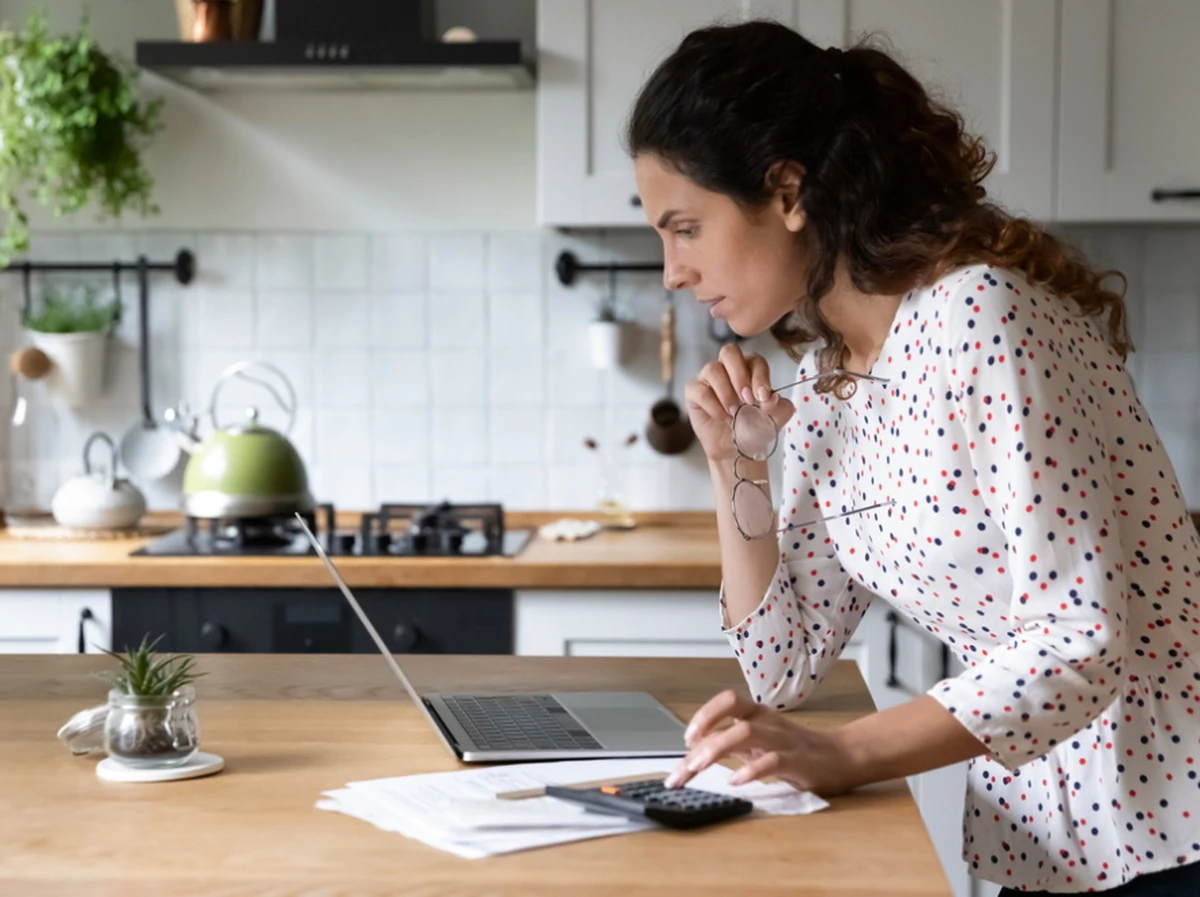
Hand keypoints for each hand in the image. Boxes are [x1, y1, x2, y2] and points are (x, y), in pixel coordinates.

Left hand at [664, 690, 858, 796]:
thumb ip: (731, 743)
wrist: (841, 757)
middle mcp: (768, 722)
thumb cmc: (794, 750)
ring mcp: (782, 740)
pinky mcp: (797, 761)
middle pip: (732, 719)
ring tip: (698, 767)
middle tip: (683, 767)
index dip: (704, 715)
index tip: (686, 739)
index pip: (727, 701)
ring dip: (718, 749)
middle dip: (702, 741)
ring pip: (747, 733)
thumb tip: (694, 752)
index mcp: (757, 714)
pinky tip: (736, 781)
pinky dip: (752, 770)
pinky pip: (772, 761)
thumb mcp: (759, 742)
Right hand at [684, 344, 794, 463]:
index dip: (760, 376)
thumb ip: (779, 405)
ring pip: (713, 369)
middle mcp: (728, 369)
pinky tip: (722, 418)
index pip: (755, 360)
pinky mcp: (693, 392)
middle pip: (729, 351)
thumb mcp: (776, 418)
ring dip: (726, 394)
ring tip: (734, 413)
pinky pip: (699, 390)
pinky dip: (713, 406)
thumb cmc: (755, 429)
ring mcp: (708, 379)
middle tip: (747, 400)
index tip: (763, 398)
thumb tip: (770, 397)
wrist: (737, 450)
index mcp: (750, 369)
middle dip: (739, 376)